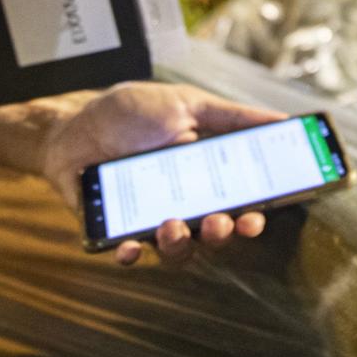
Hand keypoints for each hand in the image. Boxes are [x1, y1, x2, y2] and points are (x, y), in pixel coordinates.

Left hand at [41, 84, 285, 265]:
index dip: (251, 216)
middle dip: (220, 232)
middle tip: (218, 222)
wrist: (74, 124)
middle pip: (212, 231)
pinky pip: (129, 250)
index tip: (256, 216)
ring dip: (179, 243)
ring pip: (176, 248)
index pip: (238, 203)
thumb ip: (232, 116)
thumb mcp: (186, 103)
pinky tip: (131, 246)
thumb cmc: (133, 113)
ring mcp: (150, 217)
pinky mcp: (118, 228)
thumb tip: (282, 119)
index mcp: (204, 175)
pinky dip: (132, 252)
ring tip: (171, 224)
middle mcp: (182, 201)